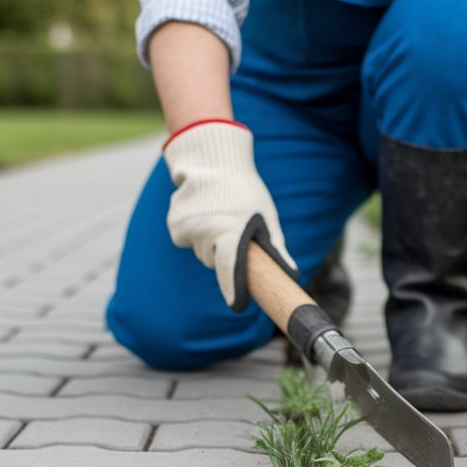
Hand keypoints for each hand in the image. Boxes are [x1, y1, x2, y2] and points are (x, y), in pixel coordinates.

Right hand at [163, 120, 297, 310]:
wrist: (213, 161)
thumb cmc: (245, 191)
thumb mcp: (265, 217)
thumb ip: (275, 248)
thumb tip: (292, 274)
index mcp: (232, 231)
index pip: (231, 270)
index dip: (234, 290)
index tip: (237, 306)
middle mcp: (207, 232)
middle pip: (214, 262)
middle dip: (222, 252)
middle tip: (231, 227)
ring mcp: (188, 228)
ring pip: (200, 251)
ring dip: (208, 241)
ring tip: (217, 215)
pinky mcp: (174, 224)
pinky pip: (185, 239)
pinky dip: (192, 231)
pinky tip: (201, 212)